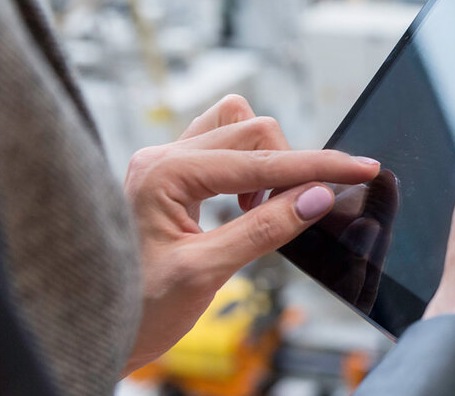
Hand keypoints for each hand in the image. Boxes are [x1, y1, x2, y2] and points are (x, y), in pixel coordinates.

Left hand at [122, 95, 380, 373]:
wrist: (91, 328)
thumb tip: (318, 197)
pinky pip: (221, 146)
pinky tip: (246, 205)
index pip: (261, 161)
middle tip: (301, 212)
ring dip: (266, 161)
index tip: (363, 168)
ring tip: (262, 210)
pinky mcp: (169, 176)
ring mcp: (163, 163)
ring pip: (236, 127)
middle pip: (253, 130)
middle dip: (290, 166)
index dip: (319, 166)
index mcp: (164, 174)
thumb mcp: (206, 273)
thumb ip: (265, 230)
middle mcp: (161, 157)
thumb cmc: (136, 307)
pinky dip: (248, 167)